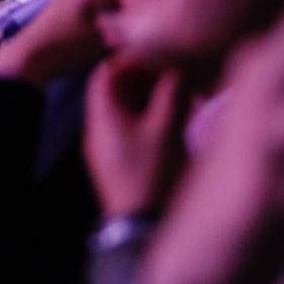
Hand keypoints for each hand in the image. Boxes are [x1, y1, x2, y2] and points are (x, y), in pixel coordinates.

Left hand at [83, 56, 188, 217]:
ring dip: (155, 101)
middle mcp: (98, 128)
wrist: (143, 227)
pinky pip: (134, 130)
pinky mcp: (121, 161)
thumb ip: (171, 93)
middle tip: (179, 78)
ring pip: (129, 110)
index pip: (106, 73)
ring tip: (186, 100)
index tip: (160, 56)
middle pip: (118, 90)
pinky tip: (179, 123)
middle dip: (149, 80)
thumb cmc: (153, 174)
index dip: (132, 60)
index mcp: (102, 116)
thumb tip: (177, 67)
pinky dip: (154, 120)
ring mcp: (108, 146)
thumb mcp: (166, 129)